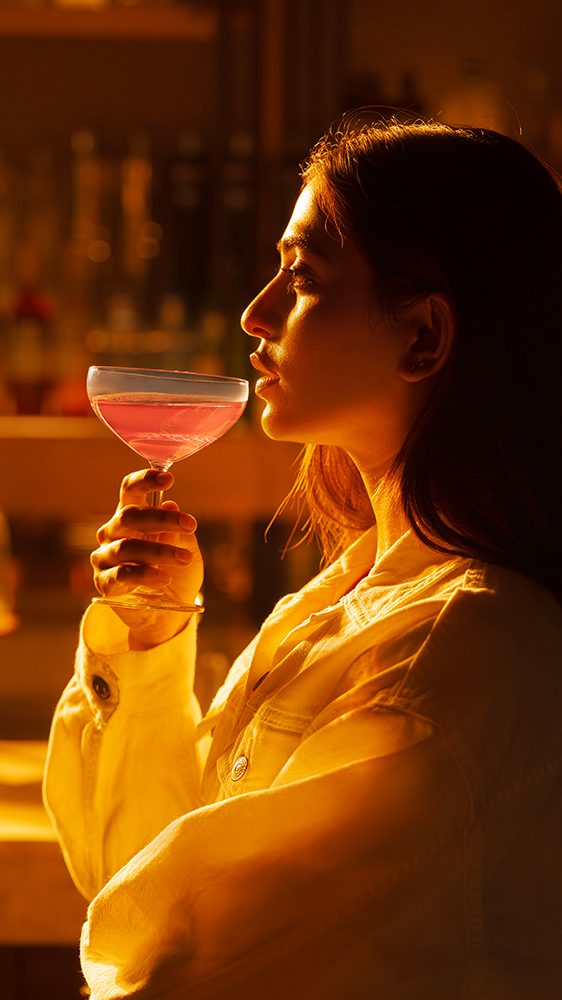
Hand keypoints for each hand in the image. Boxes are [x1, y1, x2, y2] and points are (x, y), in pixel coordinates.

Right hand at [90, 469, 203, 648]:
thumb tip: (170, 506)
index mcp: (131, 516)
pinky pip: (121, 575)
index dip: (145, 480)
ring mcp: (105, 558)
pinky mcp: (104, 584)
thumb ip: (178, 530)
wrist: (169, 612)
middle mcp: (113, 533)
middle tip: (191, 524)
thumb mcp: (185, 547)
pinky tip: (164, 578)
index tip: (169, 478)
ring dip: (159, 551)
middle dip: (162, 519)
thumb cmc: (177, 572)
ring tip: (184, 558)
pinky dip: (145, 574)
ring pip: (127, 547)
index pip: (129, 491)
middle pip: (129, 516)